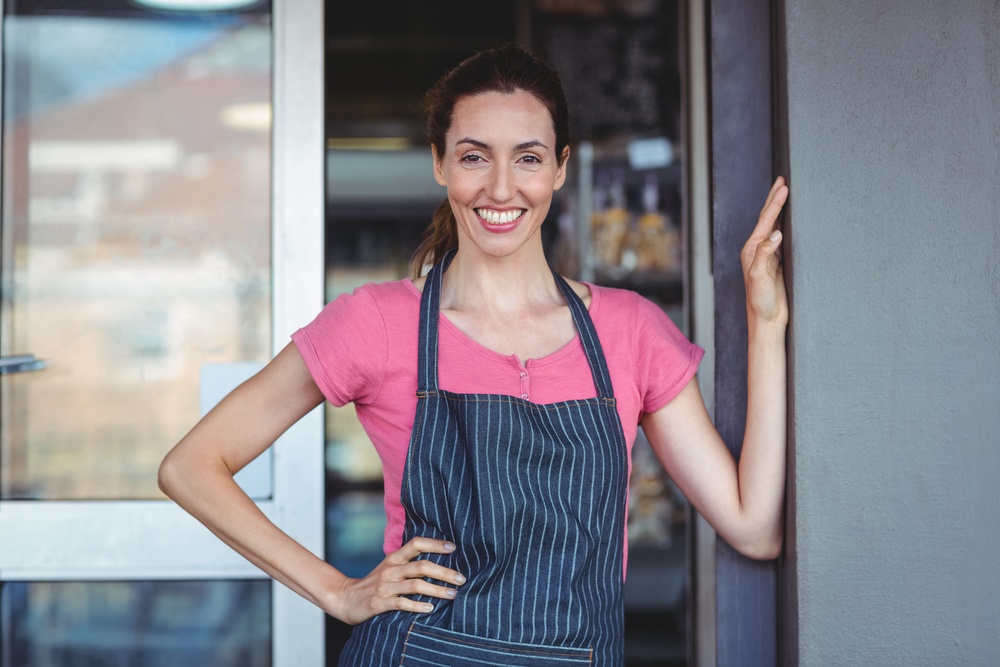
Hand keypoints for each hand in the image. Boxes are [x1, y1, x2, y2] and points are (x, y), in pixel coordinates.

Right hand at [331, 537, 465, 624]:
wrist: (345, 598)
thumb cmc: (375, 583)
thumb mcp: (389, 567)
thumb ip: (409, 563)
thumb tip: (438, 561)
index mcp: (394, 558)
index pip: (416, 544)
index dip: (435, 544)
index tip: (453, 548)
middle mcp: (391, 569)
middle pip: (421, 566)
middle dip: (444, 572)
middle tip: (461, 578)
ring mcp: (385, 586)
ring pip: (416, 585)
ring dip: (437, 590)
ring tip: (453, 594)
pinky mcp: (380, 603)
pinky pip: (402, 603)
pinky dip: (418, 605)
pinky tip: (430, 608)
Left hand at [741, 176, 788, 327]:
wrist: (766, 320)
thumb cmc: (759, 302)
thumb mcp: (759, 277)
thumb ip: (765, 255)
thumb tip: (775, 233)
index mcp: (751, 250)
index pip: (766, 221)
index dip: (775, 203)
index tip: (784, 186)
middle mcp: (757, 250)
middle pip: (767, 219)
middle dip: (774, 199)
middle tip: (782, 180)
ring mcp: (767, 256)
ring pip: (773, 226)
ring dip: (779, 210)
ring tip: (785, 194)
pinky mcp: (776, 263)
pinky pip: (781, 238)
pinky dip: (785, 225)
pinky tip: (789, 221)